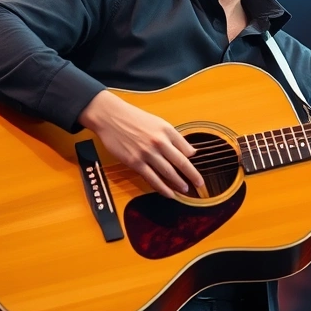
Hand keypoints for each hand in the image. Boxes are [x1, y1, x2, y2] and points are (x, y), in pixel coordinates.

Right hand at [78, 90, 202, 198]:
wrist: (110, 117)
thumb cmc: (134, 119)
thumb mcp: (159, 123)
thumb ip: (175, 137)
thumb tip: (191, 152)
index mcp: (166, 131)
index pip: (186, 150)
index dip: (194, 163)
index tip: (198, 171)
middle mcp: (159, 142)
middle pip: (181, 163)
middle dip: (192, 176)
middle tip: (200, 185)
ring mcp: (146, 153)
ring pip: (168, 172)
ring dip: (178, 183)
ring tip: (185, 190)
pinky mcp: (134, 162)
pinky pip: (151, 178)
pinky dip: (162, 188)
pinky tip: (169, 193)